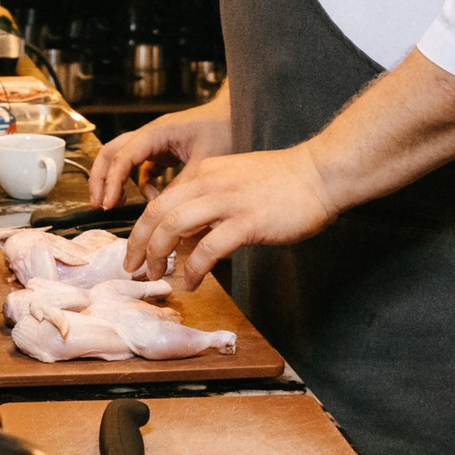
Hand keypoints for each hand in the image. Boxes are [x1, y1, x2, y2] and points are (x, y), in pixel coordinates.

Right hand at [88, 106, 233, 208]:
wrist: (239, 114)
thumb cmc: (225, 127)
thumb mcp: (205, 161)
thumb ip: (182, 185)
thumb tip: (164, 211)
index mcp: (157, 132)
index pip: (123, 157)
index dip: (112, 181)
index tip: (108, 204)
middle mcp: (151, 135)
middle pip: (111, 153)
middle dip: (101, 178)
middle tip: (98, 204)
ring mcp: (156, 143)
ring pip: (123, 160)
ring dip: (115, 181)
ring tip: (113, 204)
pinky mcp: (164, 151)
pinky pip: (142, 168)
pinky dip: (141, 184)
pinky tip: (151, 197)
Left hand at [124, 145, 340, 288]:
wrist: (320, 173)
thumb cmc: (283, 182)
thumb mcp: (234, 182)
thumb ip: (208, 204)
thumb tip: (186, 236)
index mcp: (204, 172)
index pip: (160, 201)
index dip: (141, 229)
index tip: (136, 251)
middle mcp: (209, 183)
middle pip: (157, 213)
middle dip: (139, 244)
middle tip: (133, 268)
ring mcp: (227, 201)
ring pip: (174, 227)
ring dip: (159, 255)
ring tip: (156, 276)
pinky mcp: (248, 221)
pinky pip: (209, 248)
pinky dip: (194, 268)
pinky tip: (193, 282)